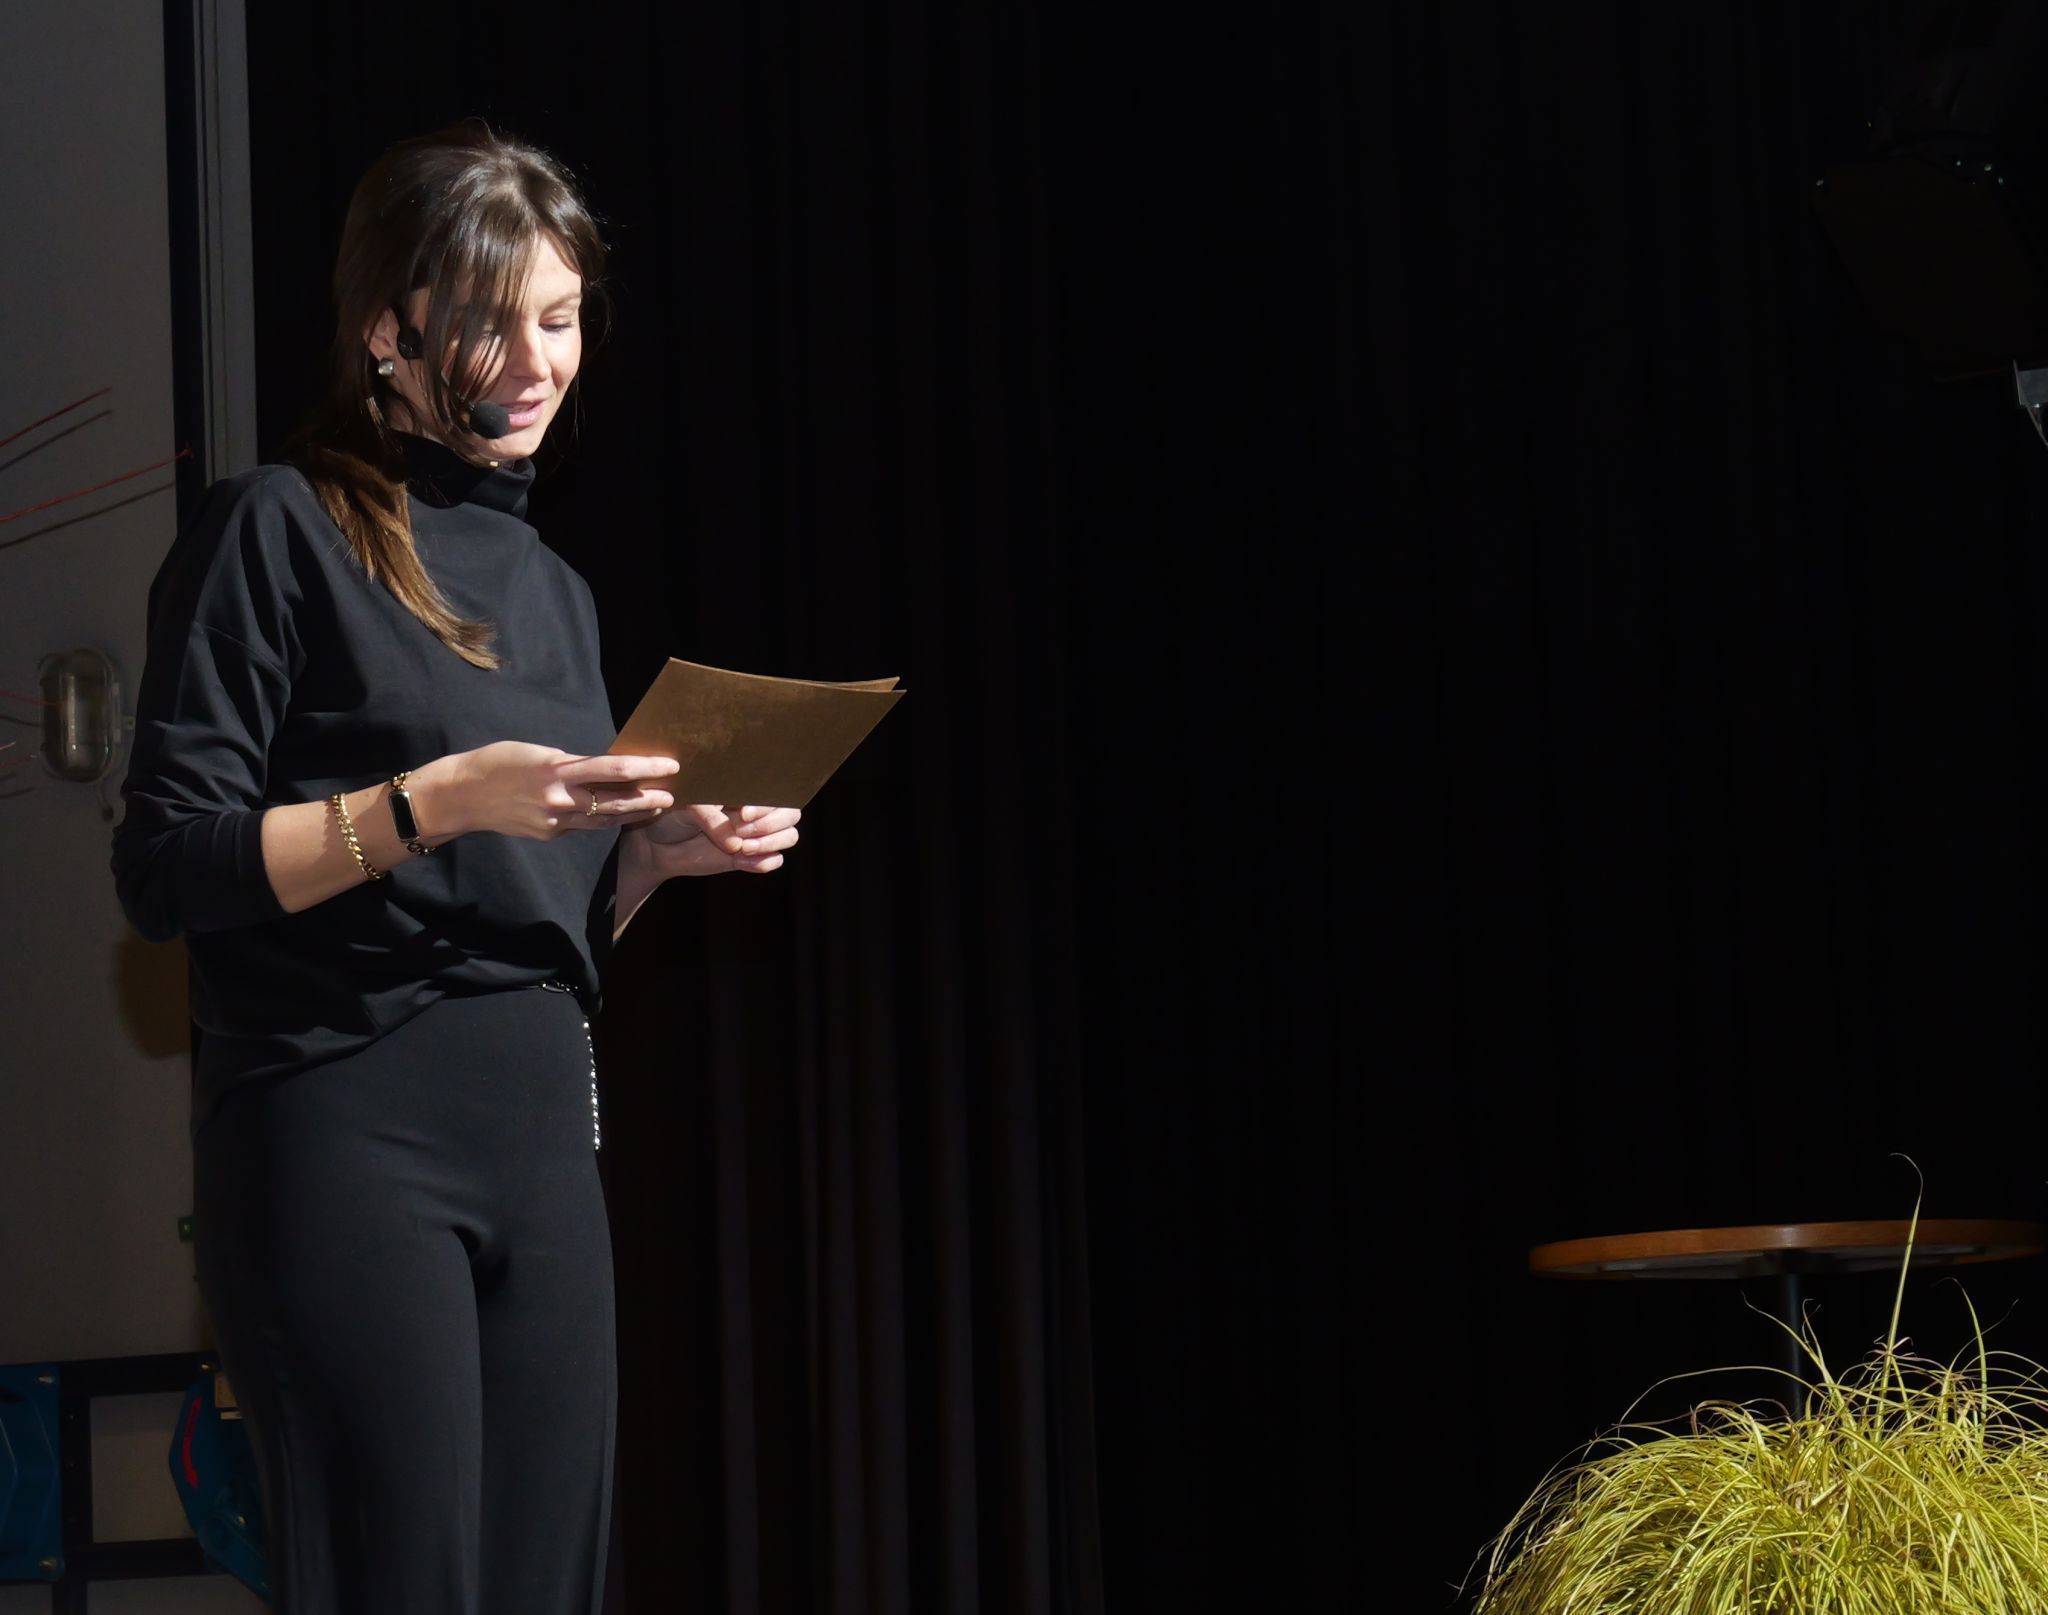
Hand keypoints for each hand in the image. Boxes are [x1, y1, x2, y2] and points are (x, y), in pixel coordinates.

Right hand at [423, 743, 679, 840]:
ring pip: (603, 818)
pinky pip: (582, 825)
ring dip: (631, 813)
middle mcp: (560, 799)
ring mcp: (555, 821)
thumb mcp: (538, 752)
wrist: (462, 796)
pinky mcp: (549, 834)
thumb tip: (602, 768)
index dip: (645, 767)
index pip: (613, 769)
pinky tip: (615, 813)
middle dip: (648, 798)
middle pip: (616, 801)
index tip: (669, 765)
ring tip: (655, 806)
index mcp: (557, 770)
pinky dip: (600, 818)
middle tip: (673, 794)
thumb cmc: (498, 762)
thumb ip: (571, 763)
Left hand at [619, 803, 800, 877]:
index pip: (776, 791)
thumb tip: (736, 844)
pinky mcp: (749, 858)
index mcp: (745, 789)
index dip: (767, 804)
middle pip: (791, 814)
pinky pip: (775, 860)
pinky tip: (743, 861)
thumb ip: (711, 819)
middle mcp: (756, 810)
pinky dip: (766, 862)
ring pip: (790, 836)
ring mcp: (755, 834)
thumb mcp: (687, 807)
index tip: (742, 813)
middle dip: (770, 825)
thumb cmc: (671, 814)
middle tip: (741, 834)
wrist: (656, 844)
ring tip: (743, 849)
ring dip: (771, 843)